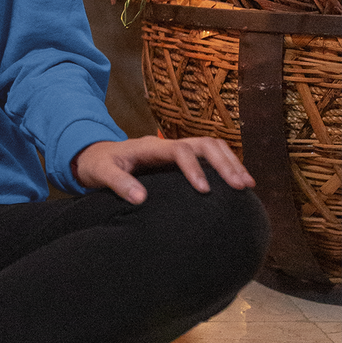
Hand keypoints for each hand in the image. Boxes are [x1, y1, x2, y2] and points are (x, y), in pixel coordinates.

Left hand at [73, 135, 255, 204]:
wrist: (95, 157)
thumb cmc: (98, 165)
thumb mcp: (101, 173)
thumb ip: (118, 183)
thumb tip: (141, 199)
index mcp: (149, 147)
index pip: (179, 150)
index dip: (194, 168)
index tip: (204, 191)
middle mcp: (165, 146)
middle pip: (203, 144)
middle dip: (224, 162)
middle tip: (242, 186)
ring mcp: (173, 151)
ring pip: (210, 147)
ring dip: (230, 162)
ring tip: (247, 185)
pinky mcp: (178, 161)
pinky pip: (207, 158)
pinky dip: (224, 166)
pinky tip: (236, 185)